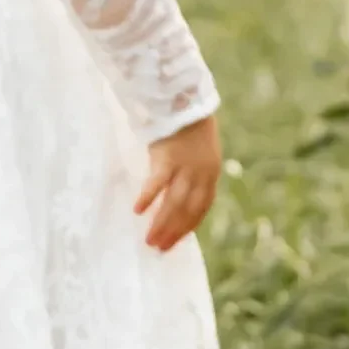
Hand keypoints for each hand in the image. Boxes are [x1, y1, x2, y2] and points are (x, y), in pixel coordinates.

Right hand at [135, 115, 221, 251]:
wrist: (186, 100)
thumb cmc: (189, 125)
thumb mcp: (200, 152)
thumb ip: (193, 174)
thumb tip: (179, 195)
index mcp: (210, 174)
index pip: (201, 209)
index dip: (188, 227)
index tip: (175, 243)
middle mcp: (201, 175)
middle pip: (187, 210)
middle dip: (173, 232)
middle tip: (158, 248)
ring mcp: (185, 167)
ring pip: (174, 203)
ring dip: (161, 223)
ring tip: (149, 239)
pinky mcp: (168, 157)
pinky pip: (157, 183)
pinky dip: (148, 197)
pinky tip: (138, 211)